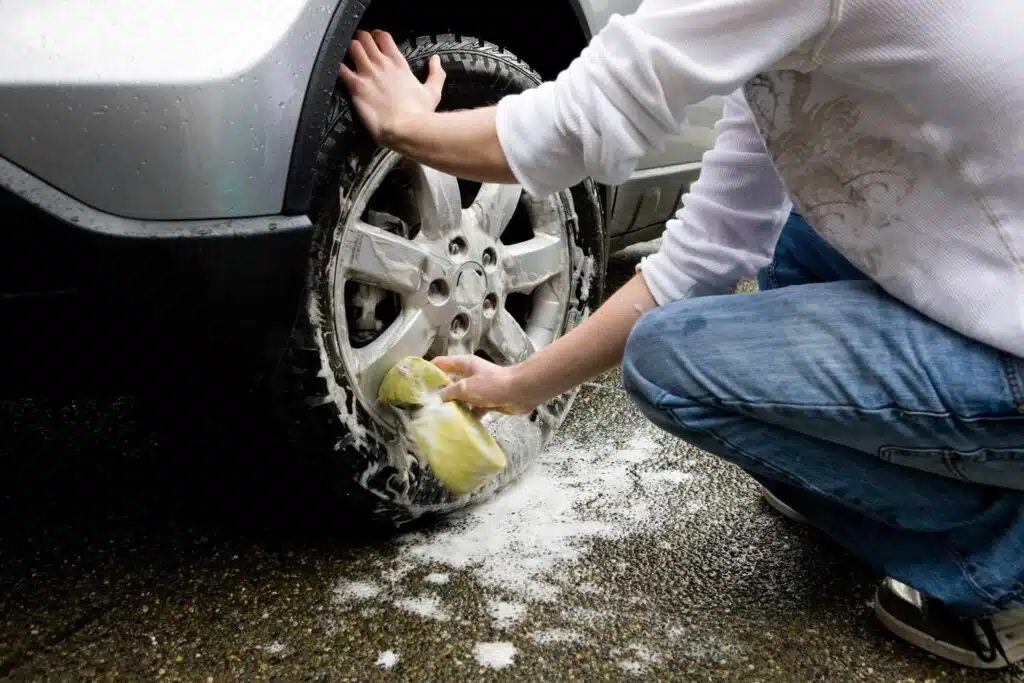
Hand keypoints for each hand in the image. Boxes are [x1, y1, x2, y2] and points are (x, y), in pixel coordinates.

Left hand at [338, 30, 445, 145]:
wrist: (406, 129)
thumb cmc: (419, 115)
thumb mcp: (433, 92)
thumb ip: (436, 73)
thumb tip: (436, 61)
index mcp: (399, 64)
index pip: (384, 38)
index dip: (376, 36)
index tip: (374, 40)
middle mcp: (382, 65)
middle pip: (365, 39)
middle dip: (360, 41)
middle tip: (359, 48)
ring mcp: (368, 74)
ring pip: (352, 47)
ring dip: (349, 50)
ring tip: (347, 57)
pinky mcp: (356, 87)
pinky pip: (340, 69)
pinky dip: (337, 67)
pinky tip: (336, 70)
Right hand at [432, 355, 540, 416]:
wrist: (520, 392)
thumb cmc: (493, 384)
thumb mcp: (466, 387)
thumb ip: (450, 392)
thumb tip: (436, 398)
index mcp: (463, 365)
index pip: (440, 364)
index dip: (428, 371)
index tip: (415, 383)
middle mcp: (469, 375)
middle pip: (449, 383)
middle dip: (439, 394)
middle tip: (425, 407)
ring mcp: (478, 388)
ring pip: (460, 398)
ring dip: (453, 408)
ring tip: (439, 419)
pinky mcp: (487, 401)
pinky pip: (472, 409)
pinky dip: (467, 416)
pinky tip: (459, 426)